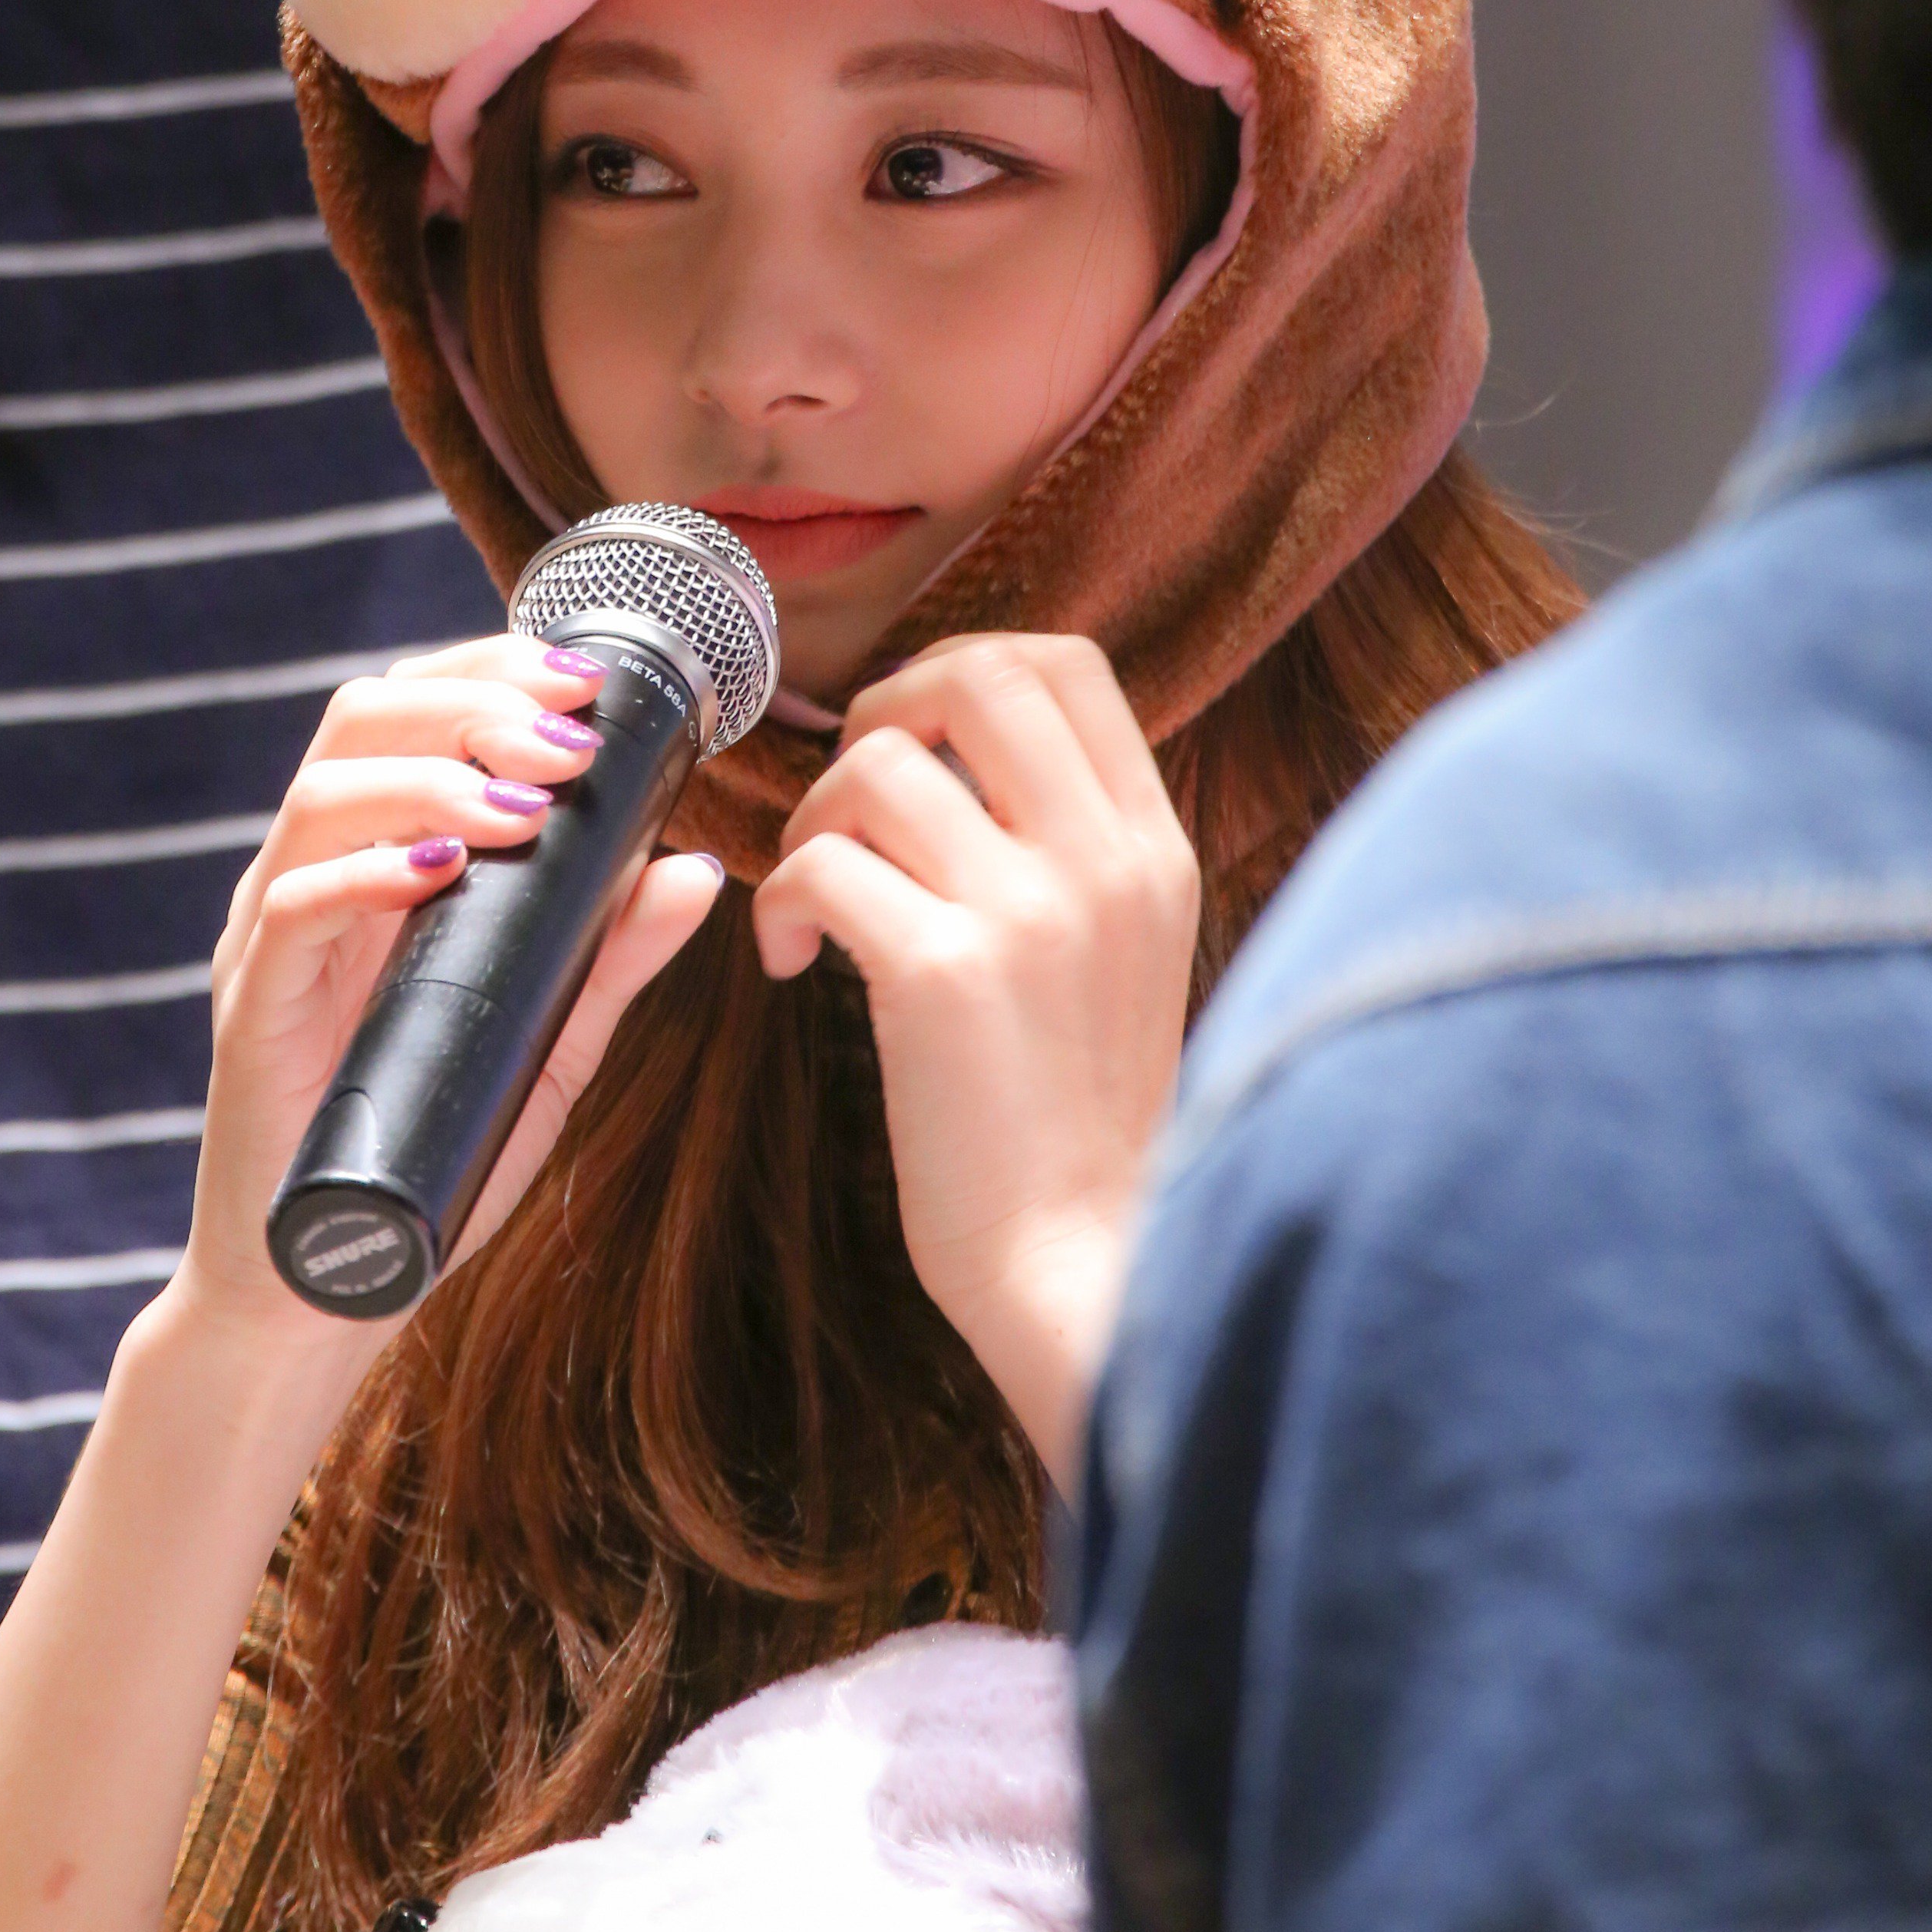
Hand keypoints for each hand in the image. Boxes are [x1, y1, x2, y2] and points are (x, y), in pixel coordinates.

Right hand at [176, 635, 722, 1393]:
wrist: (329, 1286)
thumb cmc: (435, 1154)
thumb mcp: (550, 1045)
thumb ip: (611, 957)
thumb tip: (699, 870)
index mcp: (378, 860)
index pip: (415, 713)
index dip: (493, 671)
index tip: (589, 680)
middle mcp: (314, 875)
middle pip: (362, 720)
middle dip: (471, 702)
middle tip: (570, 734)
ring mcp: (272, 938)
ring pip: (322, 795)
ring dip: (433, 775)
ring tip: (526, 804)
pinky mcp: (251, 1008)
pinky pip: (291, 908)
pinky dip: (365, 873)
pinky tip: (439, 868)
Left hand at [753, 635, 1198, 1494]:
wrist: (1084, 1267)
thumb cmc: (1076, 1124)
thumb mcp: (1123, 956)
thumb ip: (1071, 851)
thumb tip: (960, 760)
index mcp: (1152, 850)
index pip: (1065, 664)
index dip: (959, 673)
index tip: (915, 749)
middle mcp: (1105, 862)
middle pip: (974, 674)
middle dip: (884, 713)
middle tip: (853, 806)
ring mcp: (1030, 913)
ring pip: (877, 768)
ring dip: (813, 822)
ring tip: (818, 904)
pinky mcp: (943, 975)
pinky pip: (820, 866)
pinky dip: (779, 902)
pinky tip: (793, 963)